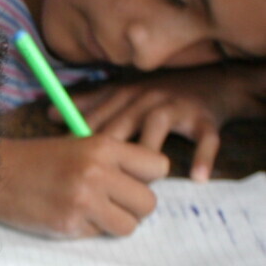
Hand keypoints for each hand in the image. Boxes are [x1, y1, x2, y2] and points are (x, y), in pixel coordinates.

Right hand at [0, 136, 168, 237]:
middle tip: (114, 203)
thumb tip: (146, 185)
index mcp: (103, 147)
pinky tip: (67, 216)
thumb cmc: (36, 159)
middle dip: (134, 206)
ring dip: (116, 223)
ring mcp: (82, 202)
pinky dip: (87, 230)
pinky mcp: (67, 225)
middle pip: (149, 202)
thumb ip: (114, 161)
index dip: (147, 178)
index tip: (129, 180)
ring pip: (129, 226)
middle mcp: (97, 173)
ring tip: (94, 213)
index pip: (158, 168)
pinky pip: (98, 235)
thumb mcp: (78, 145)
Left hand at [69, 66, 264, 181]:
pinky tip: (196, 177)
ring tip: (140, 183)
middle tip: (93, 183)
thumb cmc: (158, 95)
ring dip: (147, 152)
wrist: (213, 82)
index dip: (77, 145)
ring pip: (157, 126)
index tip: (63, 168)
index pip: (94, 120)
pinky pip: (205, 138)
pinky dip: (203, 156)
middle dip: (107, 152)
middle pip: (121, 123)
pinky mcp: (205, 119)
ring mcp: (176, 107)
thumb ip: (88, 105)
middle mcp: (146, 99)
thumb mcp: (122, 95)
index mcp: (123, 97)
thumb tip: (51, 114)